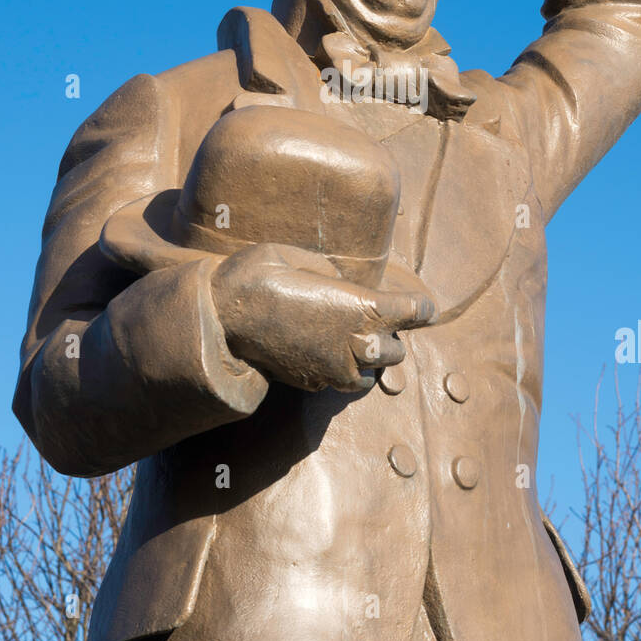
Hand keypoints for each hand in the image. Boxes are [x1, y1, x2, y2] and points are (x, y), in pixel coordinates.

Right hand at [210, 243, 435, 394]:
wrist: (220, 319)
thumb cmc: (259, 275)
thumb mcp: (299, 257)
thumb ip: (331, 272)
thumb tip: (342, 283)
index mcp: (361, 307)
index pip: (415, 312)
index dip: (420, 307)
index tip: (420, 305)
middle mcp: (355, 343)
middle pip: (396, 350)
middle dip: (390, 336)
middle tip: (374, 319)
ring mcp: (333, 369)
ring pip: (371, 375)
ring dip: (368, 360)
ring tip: (351, 341)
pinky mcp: (312, 383)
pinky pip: (340, 382)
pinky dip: (342, 371)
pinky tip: (326, 353)